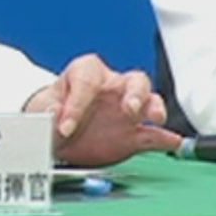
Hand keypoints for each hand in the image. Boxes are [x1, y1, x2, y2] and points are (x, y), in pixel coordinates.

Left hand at [24, 54, 181, 167]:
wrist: (56, 134)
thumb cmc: (52, 111)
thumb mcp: (43, 109)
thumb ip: (48, 111)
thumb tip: (54, 114)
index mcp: (86, 73)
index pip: (88, 80)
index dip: (77, 103)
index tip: (66, 127)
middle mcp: (112, 87)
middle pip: (134, 80)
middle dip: (135, 93)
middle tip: (130, 109)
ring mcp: (125, 111)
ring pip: (149, 100)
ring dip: (153, 108)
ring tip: (156, 119)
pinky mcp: (132, 135)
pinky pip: (153, 134)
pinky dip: (164, 138)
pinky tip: (172, 142)